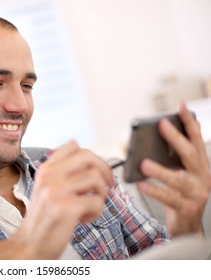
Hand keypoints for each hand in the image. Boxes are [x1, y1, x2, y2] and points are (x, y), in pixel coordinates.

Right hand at [13, 140, 113, 258]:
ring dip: (101, 194)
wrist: (30, 244)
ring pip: (95, 178)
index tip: (97, 170)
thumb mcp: (46, 188)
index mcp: (45, 169)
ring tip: (91, 205)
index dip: (92, 157)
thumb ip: (63, 174)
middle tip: (107, 184)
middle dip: (104, 170)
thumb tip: (93, 165)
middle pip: (88, 156)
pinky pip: (97, 202)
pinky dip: (97, 212)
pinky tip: (84, 219)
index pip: (73, 146)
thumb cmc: (43, 218)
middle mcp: (50, 176)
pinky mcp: (66, 208)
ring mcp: (57, 191)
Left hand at [138, 103, 210, 236]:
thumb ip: (170, 160)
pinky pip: (169, 198)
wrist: (188, 227)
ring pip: (179, 179)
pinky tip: (141, 184)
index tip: (181, 107)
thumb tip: (145, 145)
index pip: (196, 140)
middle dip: (176, 139)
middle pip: (190, 155)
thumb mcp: (179, 175)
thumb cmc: (180, 196)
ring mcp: (197, 194)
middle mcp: (203, 177)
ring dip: (162, 170)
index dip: (189, 124)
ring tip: (145, 163)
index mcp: (201, 166)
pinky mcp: (187, 209)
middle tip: (162, 125)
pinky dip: (154, 190)